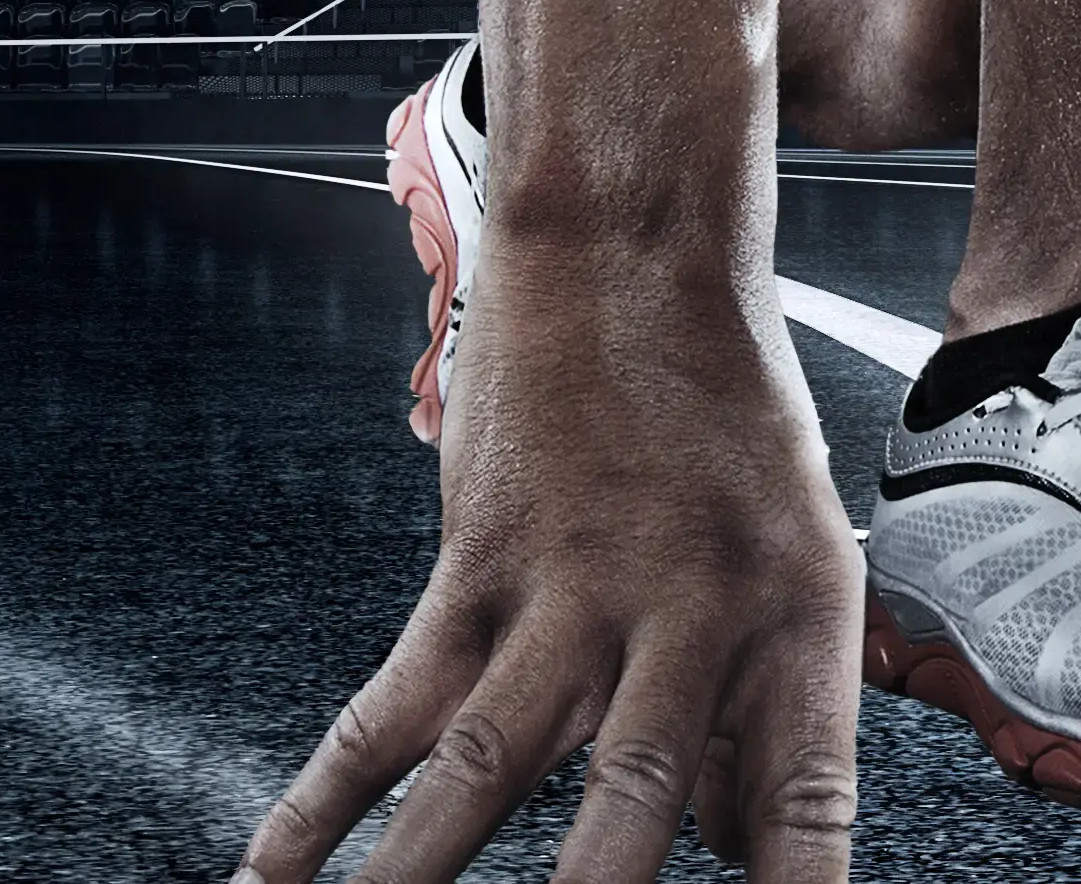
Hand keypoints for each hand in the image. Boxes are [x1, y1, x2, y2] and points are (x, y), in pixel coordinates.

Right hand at [237, 234, 864, 883]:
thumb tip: (730, 850)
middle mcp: (690, 615)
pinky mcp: (475, 568)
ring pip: (488, 772)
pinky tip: (276, 876)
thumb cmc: (726, 416)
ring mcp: (572, 591)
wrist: (636, 258)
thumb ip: (761, 713)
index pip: (804, 806)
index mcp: (796, 623)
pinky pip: (393, 709)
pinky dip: (322, 806)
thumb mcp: (799, 554)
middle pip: (632, 814)